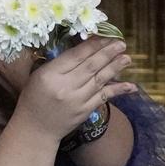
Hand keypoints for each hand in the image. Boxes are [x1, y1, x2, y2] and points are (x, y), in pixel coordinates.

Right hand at [11, 35, 136, 141]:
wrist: (36, 128)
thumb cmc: (34, 98)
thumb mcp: (39, 75)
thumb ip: (58, 63)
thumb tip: (83, 49)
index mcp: (51, 74)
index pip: (75, 56)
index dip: (91, 45)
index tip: (104, 37)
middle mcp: (65, 86)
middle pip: (90, 66)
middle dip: (107, 53)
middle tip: (120, 43)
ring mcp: (77, 100)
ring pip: (99, 80)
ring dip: (115, 68)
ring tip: (127, 58)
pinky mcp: (85, 111)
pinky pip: (104, 97)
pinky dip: (117, 90)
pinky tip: (130, 86)